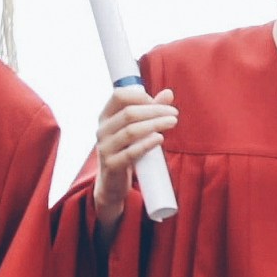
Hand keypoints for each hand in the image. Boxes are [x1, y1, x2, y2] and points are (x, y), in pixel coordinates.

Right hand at [88, 84, 178, 227]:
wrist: (112, 183)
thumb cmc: (126, 150)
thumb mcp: (135, 128)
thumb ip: (150, 110)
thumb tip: (168, 93)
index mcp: (105, 116)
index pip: (119, 95)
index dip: (141, 96)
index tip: (158, 103)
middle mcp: (102, 130)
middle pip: (128, 113)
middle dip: (154, 111)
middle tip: (174, 113)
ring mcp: (105, 148)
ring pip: (131, 131)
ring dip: (155, 125)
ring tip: (172, 122)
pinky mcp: (112, 166)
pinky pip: (130, 153)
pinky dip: (146, 144)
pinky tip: (160, 139)